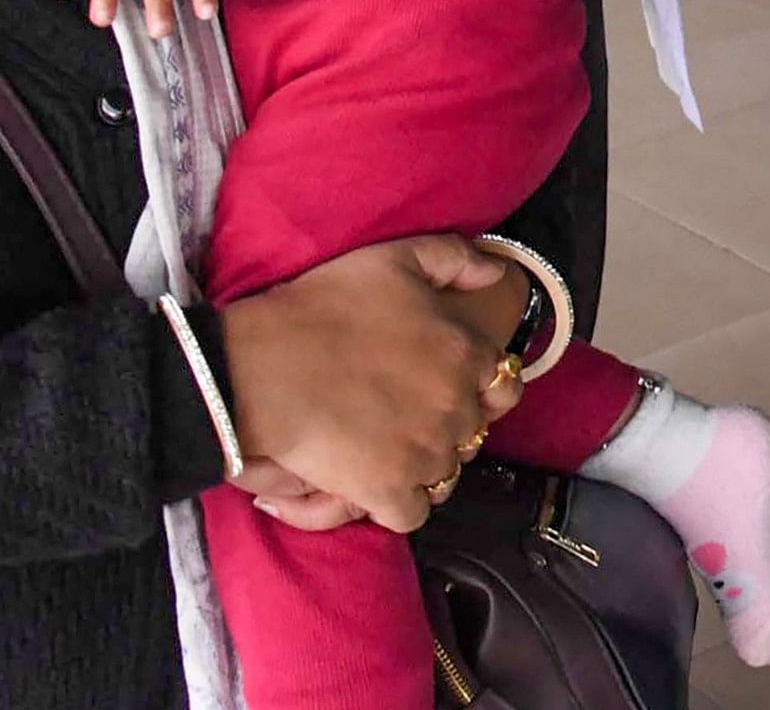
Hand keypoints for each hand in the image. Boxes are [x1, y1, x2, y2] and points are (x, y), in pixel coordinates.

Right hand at [219, 235, 529, 533]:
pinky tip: (373, 481)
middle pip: (475, 432)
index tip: (447, 384)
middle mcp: (457, 407)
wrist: (264, 365)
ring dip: (426, 464)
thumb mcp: (396, 257)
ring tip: (390, 447)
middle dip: (450, 426)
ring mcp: (427, 454)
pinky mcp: (390, 491)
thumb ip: (456, 259)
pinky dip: (397, 503)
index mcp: (467, 353)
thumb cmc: (325, 306)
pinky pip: (413, 512)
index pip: (505, 385)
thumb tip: (496, 271)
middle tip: (409, 416)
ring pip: (447, 474)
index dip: (479, 387)